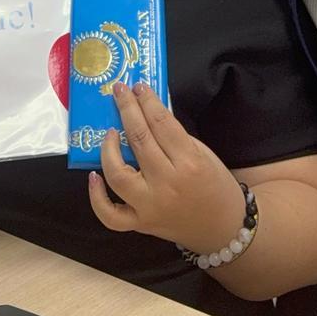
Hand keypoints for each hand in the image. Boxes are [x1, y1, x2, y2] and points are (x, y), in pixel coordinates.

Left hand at [88, 80, 243, 248]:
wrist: (223, 228)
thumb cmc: (215, 184)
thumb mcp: (202, 153)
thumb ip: (174, 136)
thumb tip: (146, 112)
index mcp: (189, 162)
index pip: (161, 123)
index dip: (147, 101)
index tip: (138, 87)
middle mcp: (167, 184)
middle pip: (139, 140)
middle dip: (127, 110)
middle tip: (119, 91)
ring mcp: (150, 206)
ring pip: (118, 175)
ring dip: (108, 149)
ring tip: (109, 132)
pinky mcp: (140, 224)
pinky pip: (110, 215)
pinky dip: (96, 197)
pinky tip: (93, 176)